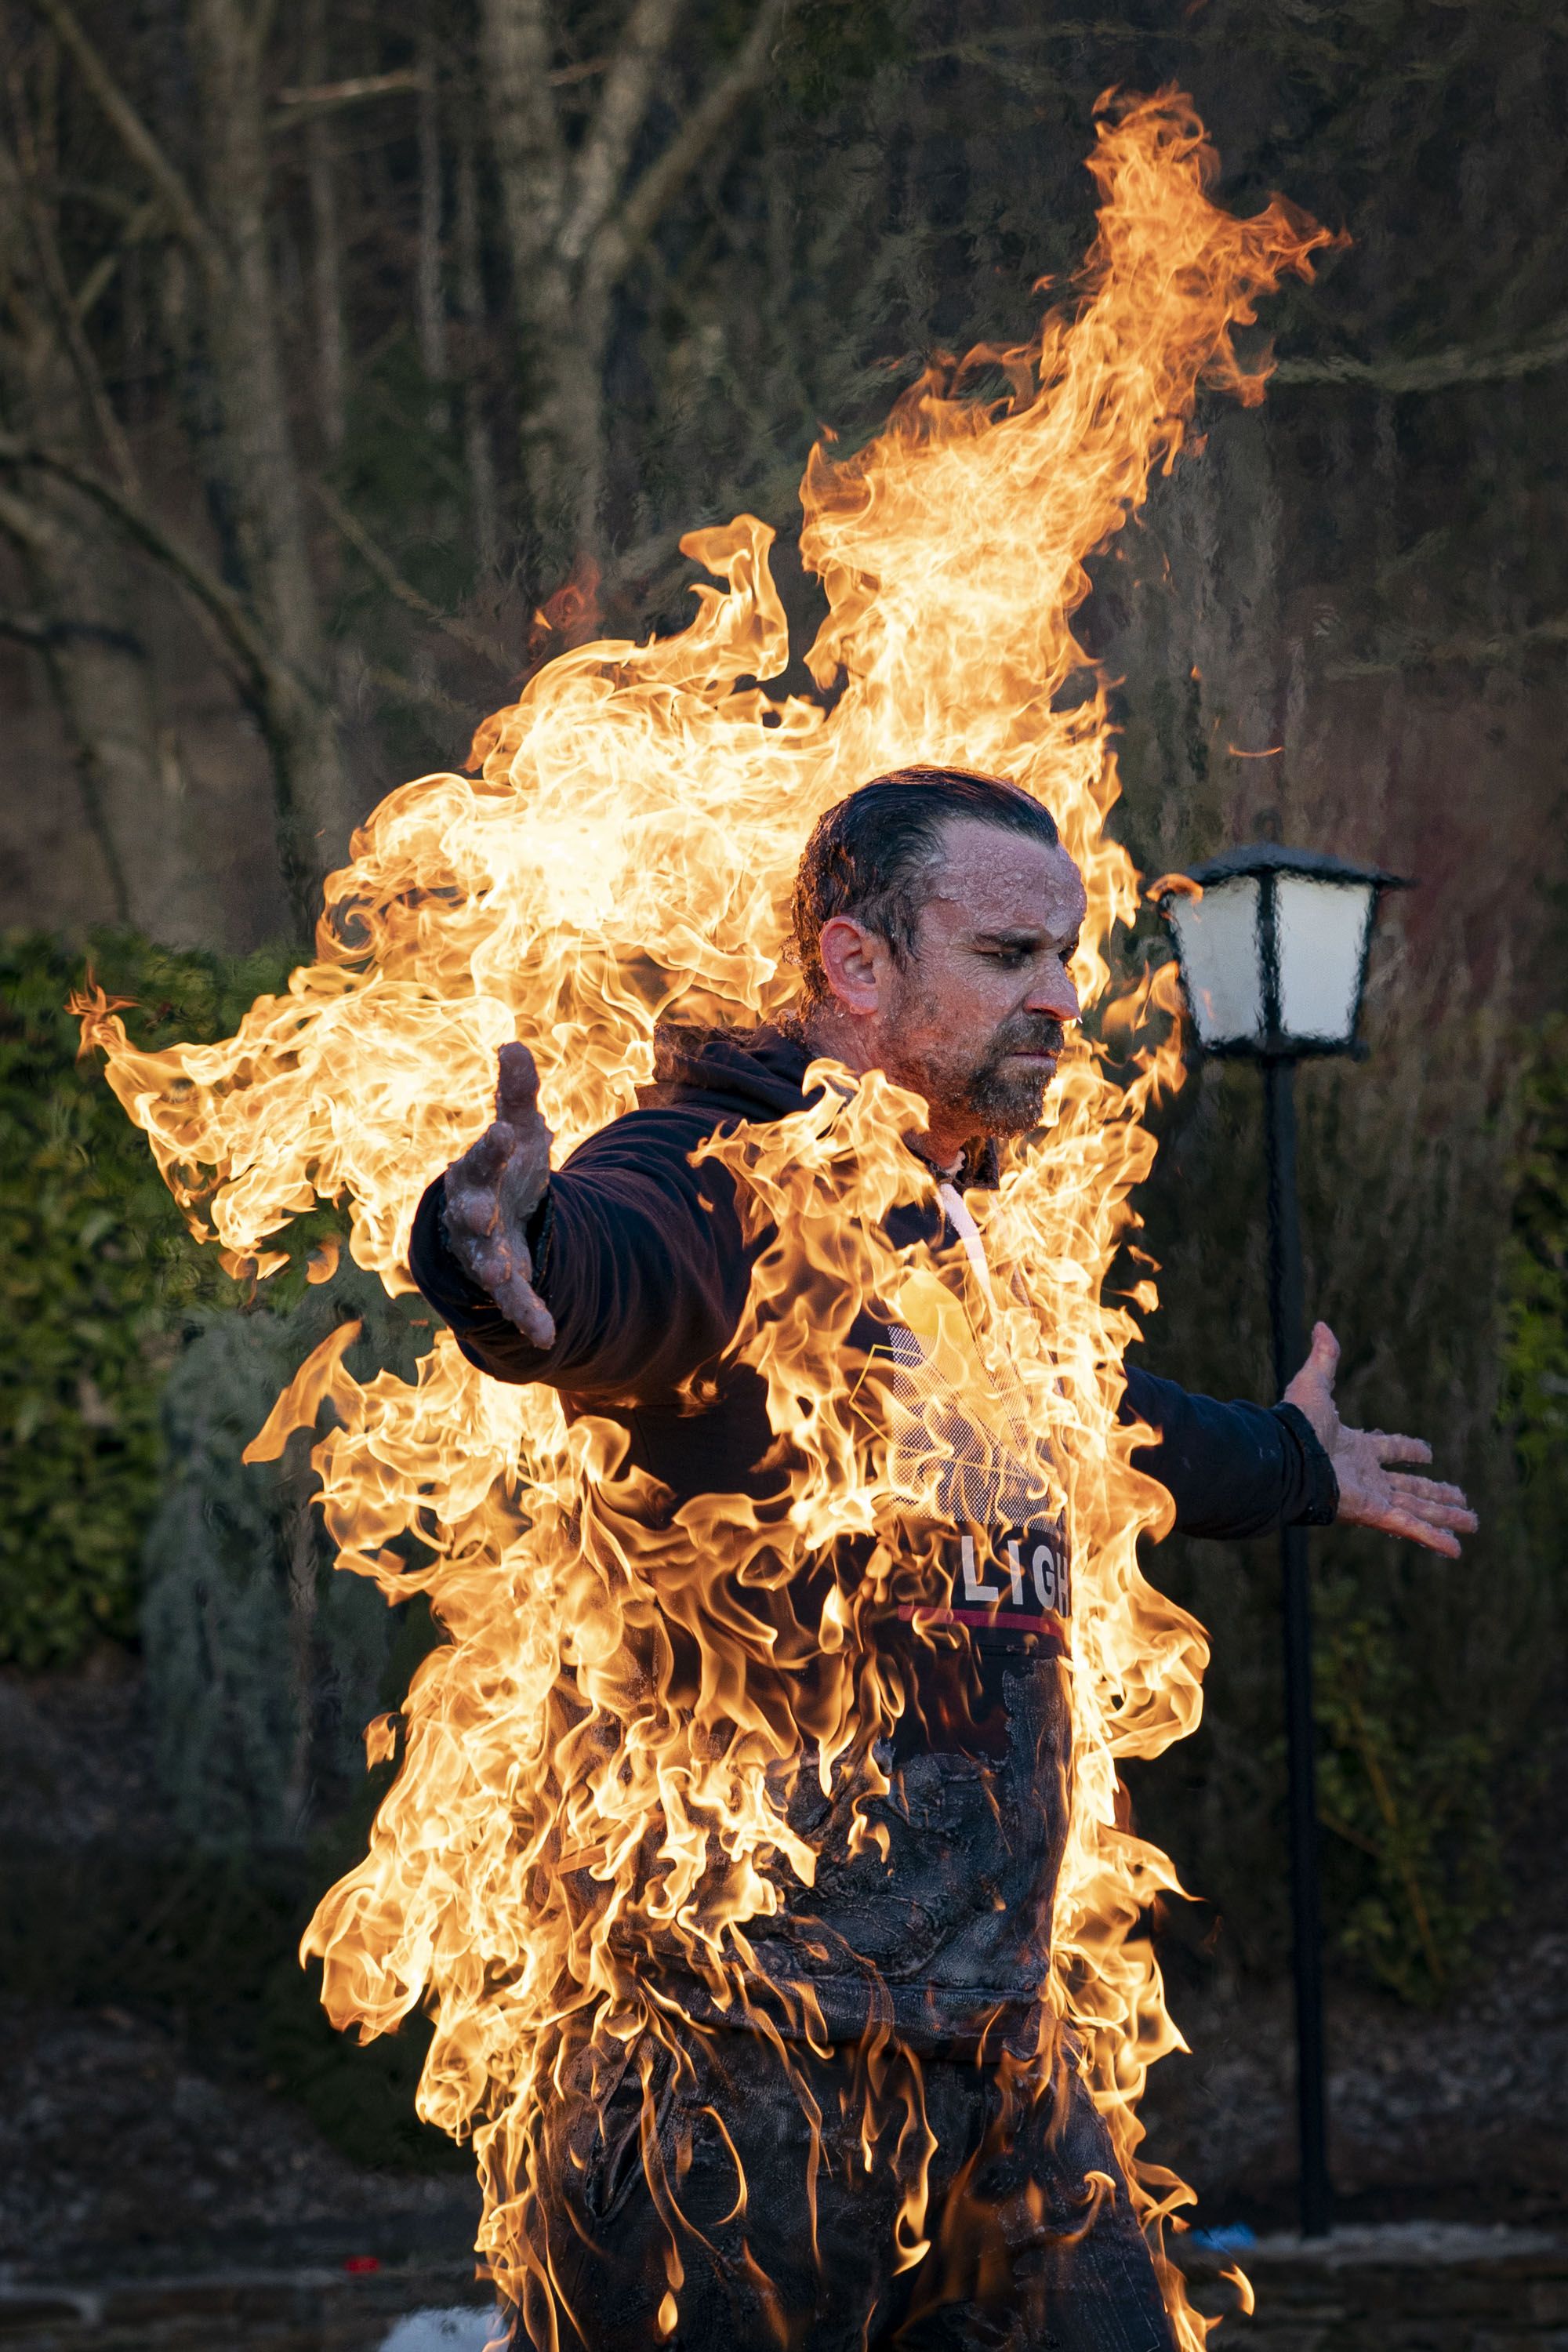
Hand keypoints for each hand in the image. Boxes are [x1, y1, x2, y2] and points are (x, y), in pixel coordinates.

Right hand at [443, 1043, 555, 1347]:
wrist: (493, 1218)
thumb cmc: (505, 1166)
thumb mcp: (520, 1129)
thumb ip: (517, 1093)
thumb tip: (513, 1045)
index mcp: (476, 1172)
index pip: (481, 1157)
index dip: (490, 1147)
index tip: (502, 1131)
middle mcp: (472, 1214)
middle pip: (467, 1212)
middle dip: (470, 1212)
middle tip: (475, 1212)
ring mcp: (484, 1251)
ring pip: (483, 1262)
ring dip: (492, 1270)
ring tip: (501, 1279)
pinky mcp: (505, 1281)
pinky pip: (515, 1300)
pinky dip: (528, 1317)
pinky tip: (547, 1335)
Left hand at [1283, 1323, 1477, 1558]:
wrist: (1285, 1457)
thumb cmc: (1296, 1425)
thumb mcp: (1313, 1384)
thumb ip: (1324, 1358)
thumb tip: (1321, 1325)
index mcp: (1355, 1448)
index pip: (1389, 1450)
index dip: (1408, 1450)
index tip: (1428, 1452)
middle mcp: (1366, 1475)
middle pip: (1411, 1487)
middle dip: (1437, 1494)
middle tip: (1462, 1500)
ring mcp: (1372, 1496)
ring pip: (1418, 1509)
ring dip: (1446, 1516)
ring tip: (1472, 1522)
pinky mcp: (1375, 1514)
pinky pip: (1410, 1527)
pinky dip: (1434, 1538)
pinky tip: (1457, 1550)